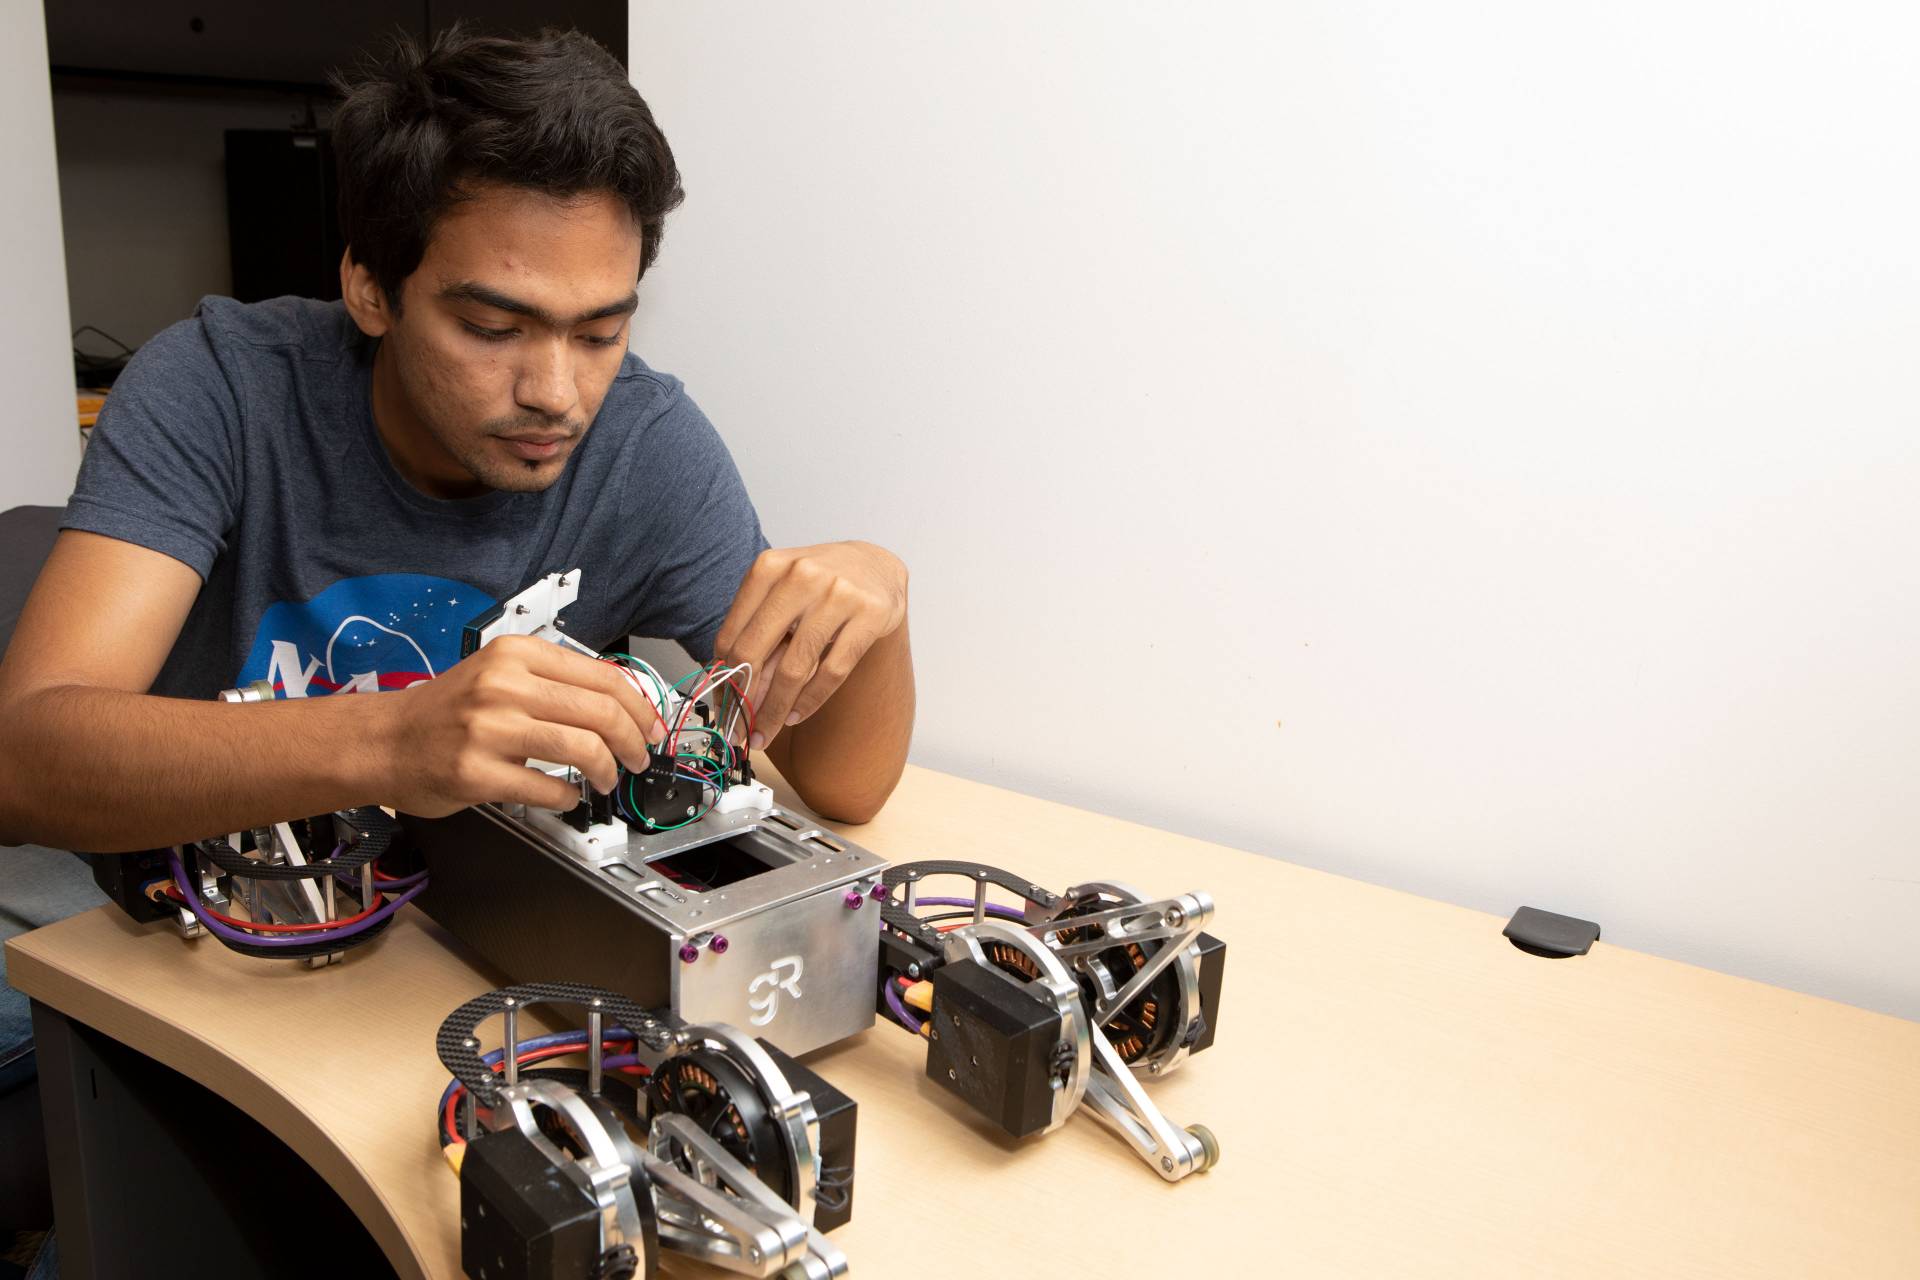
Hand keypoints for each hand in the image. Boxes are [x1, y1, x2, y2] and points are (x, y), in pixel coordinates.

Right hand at [374, 635, 667, 816]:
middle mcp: (503, 685)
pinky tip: (567, 795)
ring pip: (583, 748)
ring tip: (607, 779)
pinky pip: (548, 788)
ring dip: (608, 771)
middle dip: (634, 742)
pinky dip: (569, 796)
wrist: (384, 742)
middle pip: (602, 712)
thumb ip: (554, 683)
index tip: (652, 728)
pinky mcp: (477, 772)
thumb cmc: (447, 712)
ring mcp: (488, 729)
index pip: (604, 677)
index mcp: (516, 654)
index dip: (641, 708)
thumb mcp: (500, 675)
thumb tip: (623, 705)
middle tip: (638, 758)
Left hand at [714, 541, 908, 749]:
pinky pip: (833, 671)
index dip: (722, 678)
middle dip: (742, 701)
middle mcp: (800, 575)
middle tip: (739, 730)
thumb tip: (732, 695)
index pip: (732, 635)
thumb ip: (759, 634)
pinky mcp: (870, 615)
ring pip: (795, 669)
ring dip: (775, 710)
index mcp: (769, 566)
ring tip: (766, 732)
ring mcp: (838, 594)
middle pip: (755, 652)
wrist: (876, 565)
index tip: (722, 706)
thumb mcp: (782, 595)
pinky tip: (798, 714)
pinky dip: (811, 701)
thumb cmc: (820, 584)